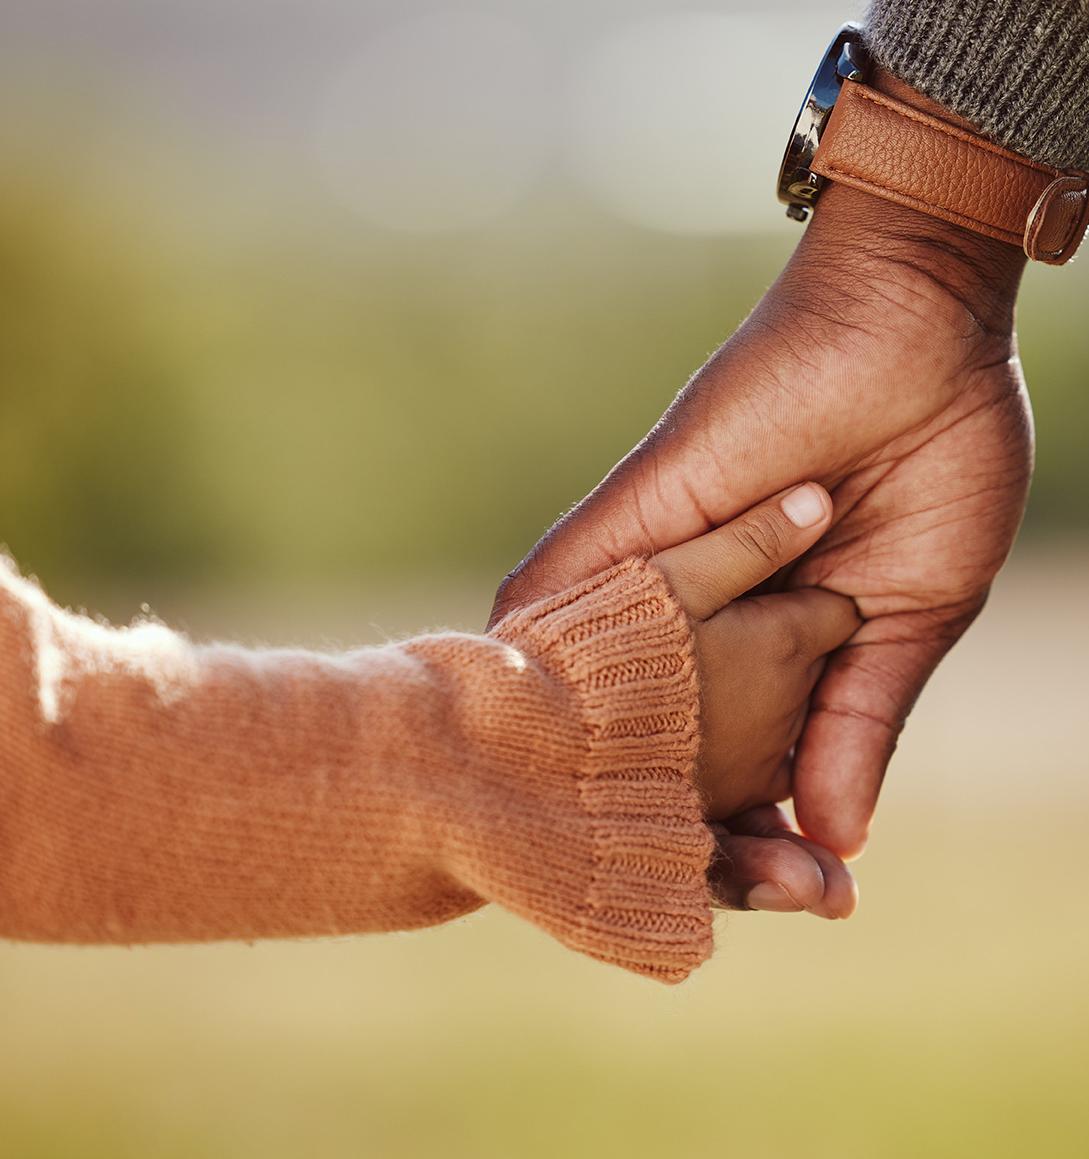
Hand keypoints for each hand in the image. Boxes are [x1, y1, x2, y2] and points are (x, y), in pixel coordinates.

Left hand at [491, 87, 1031, 866]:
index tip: (800, 895)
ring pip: (595, 690)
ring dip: (598, 767)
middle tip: (724, 891)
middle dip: (687, 827)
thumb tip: (838, 840)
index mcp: (774, 651)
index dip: (761, 834)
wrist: (917, 333)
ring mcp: (660, 572)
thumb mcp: (910, 613)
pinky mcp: (635, 518)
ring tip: (587, 848)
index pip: (745, 764)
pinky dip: (540, 669)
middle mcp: (703, 623)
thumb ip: (859, 718)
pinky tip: (517, 741)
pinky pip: (559, 597)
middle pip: (661, 746)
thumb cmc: (934, 462)